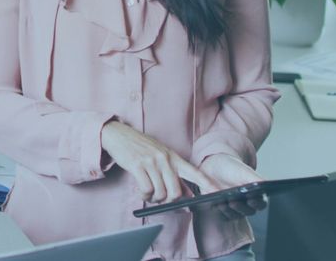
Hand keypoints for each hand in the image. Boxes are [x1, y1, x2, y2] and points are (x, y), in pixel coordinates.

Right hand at [101, 121, 218, 202]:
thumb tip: (189, 194)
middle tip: (161, 199)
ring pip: (160, 193)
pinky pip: (146, 189)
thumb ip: (175, 175)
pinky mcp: (137, 165)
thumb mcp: (161, 157)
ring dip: (154, 199)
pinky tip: (142, 191)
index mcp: (173, 157)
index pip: (195, 172)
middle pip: (176, 191)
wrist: (119, 135)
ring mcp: (151, 162)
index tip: (216, 192)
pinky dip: (144, 195)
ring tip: (149, 194)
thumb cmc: (141, 147)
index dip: (207, 183)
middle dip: (169, 201)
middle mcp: (165, 159)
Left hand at [200, 154, 266, 219]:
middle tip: (233, 202)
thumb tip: (265, 184)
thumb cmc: (232, 168)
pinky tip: (216, 204)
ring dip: (229, 210)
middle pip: (248, 211)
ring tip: (222, 203)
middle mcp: (246, 202)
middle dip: (241, 208)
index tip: (250, 200)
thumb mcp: (244, 171)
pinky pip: (223, 214)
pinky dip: (220, 210)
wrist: (213, 167)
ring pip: (235, 215)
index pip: (261, 203)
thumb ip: (256, 178)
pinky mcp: (223, 209)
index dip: (257, 203)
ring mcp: (235, 206)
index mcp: (256, 194)